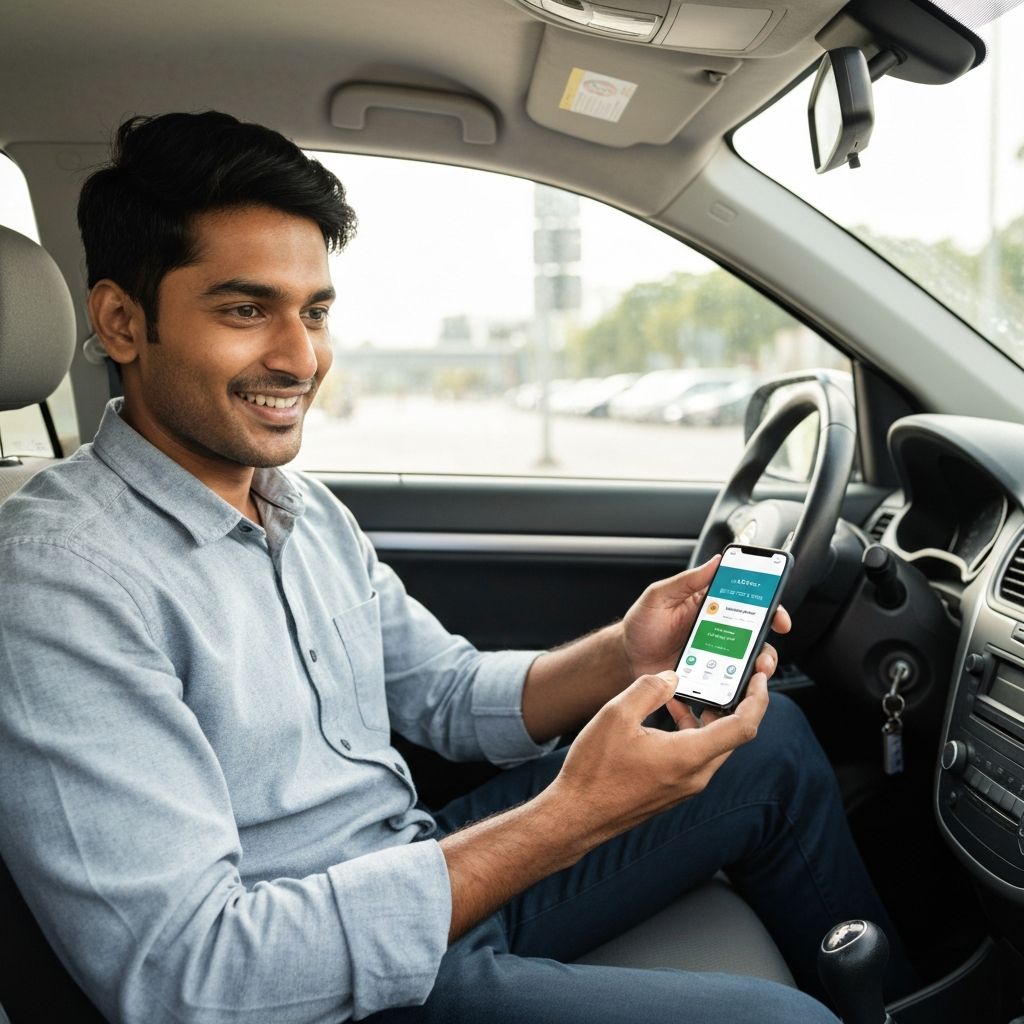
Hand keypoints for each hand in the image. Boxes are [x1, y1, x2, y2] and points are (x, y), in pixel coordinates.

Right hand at [548, 669, 769, 846]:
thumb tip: (672, 676)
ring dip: (706, 717)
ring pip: (713, 746)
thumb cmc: (594, 771)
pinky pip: (696, 757)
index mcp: (688, 756)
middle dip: (731, 703)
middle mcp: (695, 776)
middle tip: (724, 678)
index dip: (758, 699)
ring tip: (682, 694)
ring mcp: (686, 787)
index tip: (760, 678)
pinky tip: (667, 717)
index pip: (743, 726)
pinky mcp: (674, 791)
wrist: (577, 816)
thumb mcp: (616, 715)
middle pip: (732, 735)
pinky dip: (691, 732)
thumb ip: (649, 690)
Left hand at [621, 556, 790, 680]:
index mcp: (710, 605)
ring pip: (747, 661)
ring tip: (754, 673)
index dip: (769, 607)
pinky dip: (736, 686)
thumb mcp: (659, 595)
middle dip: (768, 644)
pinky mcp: (706, 675)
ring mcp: (714, 654)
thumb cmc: (641, 623)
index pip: (747, 602)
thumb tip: (716, 561)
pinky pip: (728, 681)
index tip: (778, 616)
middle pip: (755, 635)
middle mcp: (718, 629)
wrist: (626, 656)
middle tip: (765, 655)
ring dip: (757, 667)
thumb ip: (687, 580)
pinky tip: (732, 689)